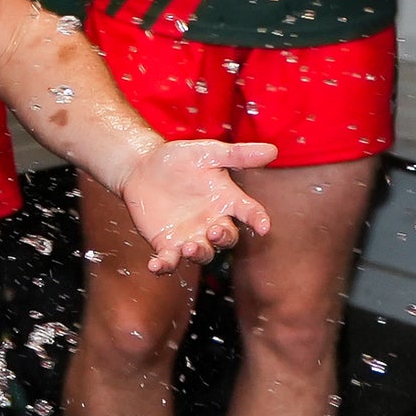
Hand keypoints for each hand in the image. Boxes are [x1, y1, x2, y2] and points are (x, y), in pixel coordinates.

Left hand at [116, 138, 274, 271]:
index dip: (258, 220)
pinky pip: (168, 261)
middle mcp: (212, 222)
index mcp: (226, 200)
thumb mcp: (208, 152)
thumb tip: (273, 150)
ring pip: (202, 253)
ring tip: (189, 246)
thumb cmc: (179, 158)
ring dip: (198, 254)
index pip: (249, 212)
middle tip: (214, 231)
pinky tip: (154, 265)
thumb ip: (238, 154)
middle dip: (223, 238)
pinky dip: (163, 266)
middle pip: (226, 238)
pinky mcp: (166, 244)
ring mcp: (190, 235)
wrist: (142, 167)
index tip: (264, 227)